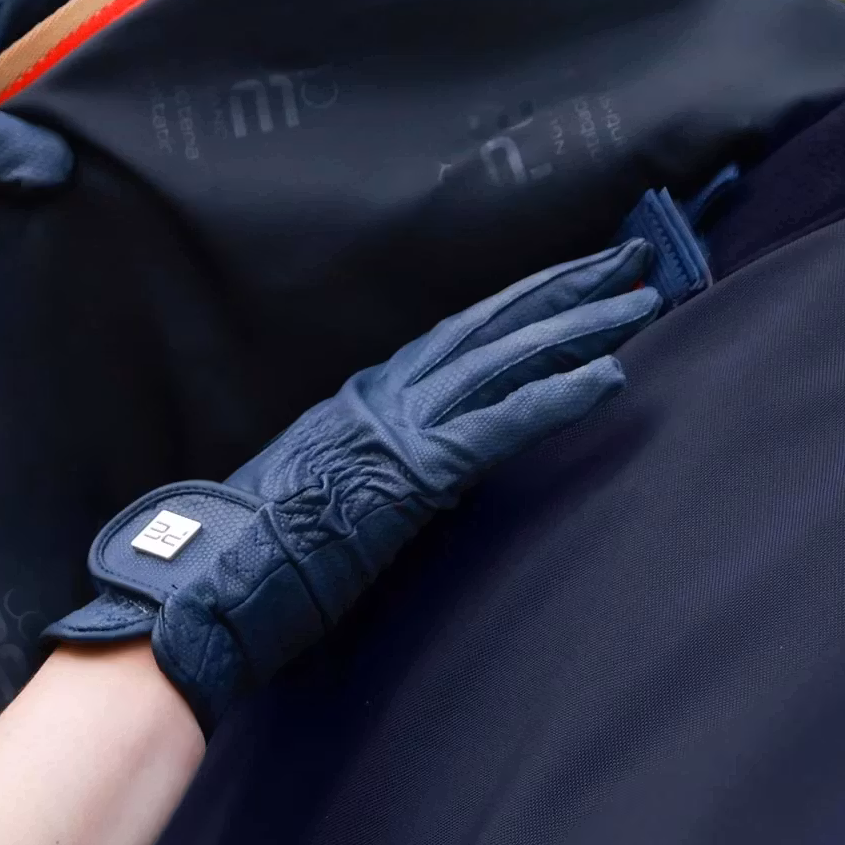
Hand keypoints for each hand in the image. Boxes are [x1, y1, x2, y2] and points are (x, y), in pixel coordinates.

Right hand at [47, 239, 660, 732]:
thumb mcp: (315, 499)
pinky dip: (558, 396)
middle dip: (565, 289)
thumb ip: (364, 476)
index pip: (456, 339)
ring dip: (581, 326)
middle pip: (491, 327)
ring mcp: (396, 428)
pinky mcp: (411, 472)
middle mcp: (381, 396)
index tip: (569, 280)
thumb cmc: (246, 561)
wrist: (200, 585)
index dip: (517, 307)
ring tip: (645, 299)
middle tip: (631, 260)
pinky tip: (612, 374)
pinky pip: (501, 423)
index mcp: (359, 402)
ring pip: (505, 358)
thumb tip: (395, 485)